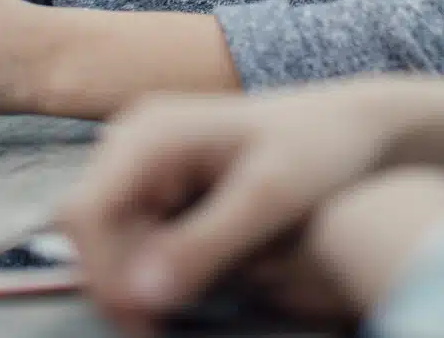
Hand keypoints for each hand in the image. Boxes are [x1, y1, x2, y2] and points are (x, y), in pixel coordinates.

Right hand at [58, 81, 424, 330]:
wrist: (355, 125)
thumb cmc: (321, 150)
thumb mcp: (270, 200)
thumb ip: (204, 246)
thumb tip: (139, 297)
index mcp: (152, 132)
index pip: (88, 213)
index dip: (104, 275)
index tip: (143, 325)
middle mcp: (135, 139)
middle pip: (90, 227)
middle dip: (118, 281)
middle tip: (162, 329)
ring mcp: (145, 159)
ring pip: (108, 235)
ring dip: (135, 277)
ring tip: (184, 309)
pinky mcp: (161, 179)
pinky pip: (134, 232)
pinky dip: (153, 266)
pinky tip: (194, 283)